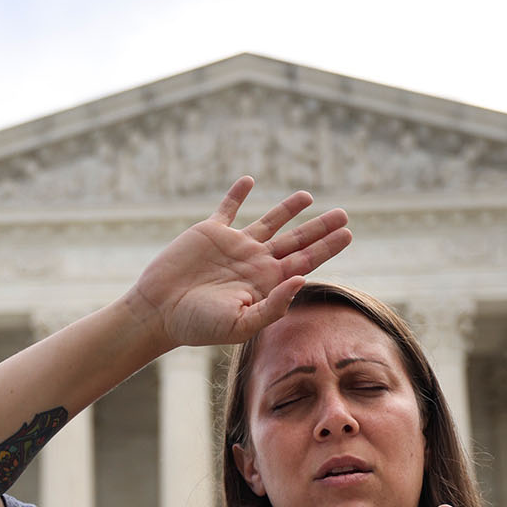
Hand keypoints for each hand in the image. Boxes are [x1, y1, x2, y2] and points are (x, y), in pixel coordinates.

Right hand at [124, 178, 351, 349]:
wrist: (159, 312)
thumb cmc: (198, 325)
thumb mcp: (240, 324)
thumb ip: (273, 306)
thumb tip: (300, 278)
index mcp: (266, 284)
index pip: (304, 261)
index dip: (327, 247)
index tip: (348, 233)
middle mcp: (254, 262)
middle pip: (295, 240)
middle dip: (320, 228)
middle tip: (343, 215)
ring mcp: (233, 246)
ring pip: (269, 222)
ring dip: (289, 209)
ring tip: (309, 196)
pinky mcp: (210, 232)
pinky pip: (228, 208)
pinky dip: (238, 194)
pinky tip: (249, 181)